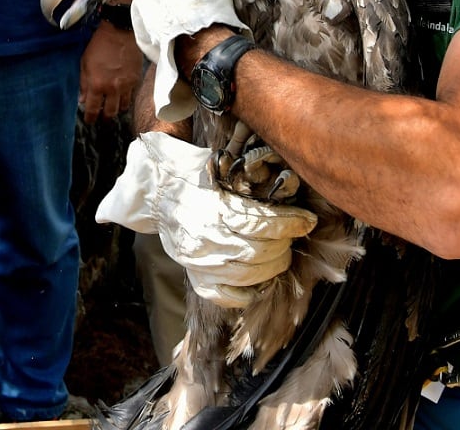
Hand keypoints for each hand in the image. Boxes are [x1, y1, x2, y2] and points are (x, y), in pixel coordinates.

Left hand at [80, 18, 141, 122]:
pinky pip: (131, 95)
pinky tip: (122, 95)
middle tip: (102, 118)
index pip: (93, 109)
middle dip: (105, 117)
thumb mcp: (85, 63)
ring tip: (113, 107)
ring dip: (117, 109)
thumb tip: (83, 100)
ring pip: (123, 106)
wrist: (120, 32)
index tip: (90, 121)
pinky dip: (126, 98)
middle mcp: (112, 88)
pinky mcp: (136, 80)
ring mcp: (126, 85)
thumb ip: (84, 84)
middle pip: (110, 112)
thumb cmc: (99, 46)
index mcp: (97, 85)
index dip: (91, 118)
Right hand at [96, 132, 316, 305]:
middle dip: (285, 244)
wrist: (151, 190)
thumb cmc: (187, 171)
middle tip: (294, 234)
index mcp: (212, 210)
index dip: (290, 224)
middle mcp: (206, 240)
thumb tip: (286, 177)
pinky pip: (225, 295)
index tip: (308, 220)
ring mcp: (200, 262)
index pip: (261, 224)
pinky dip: (246, 293)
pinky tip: (258, 281)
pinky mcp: (194, 275)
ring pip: (249, 275)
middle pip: (259, 252)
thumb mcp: (214, 164)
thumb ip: (246, 175)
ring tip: (283, 253)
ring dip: (274, 266)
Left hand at [131, 0, 244, 120]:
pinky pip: (158, 38)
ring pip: (158, 17)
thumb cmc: (204, 2)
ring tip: (194, 21)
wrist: (204, 50)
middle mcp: (140, 5)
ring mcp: (143, 29)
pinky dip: (170, 38)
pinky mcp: (151, 51)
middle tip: (197, 1)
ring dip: (172, 19)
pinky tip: (188, 36)